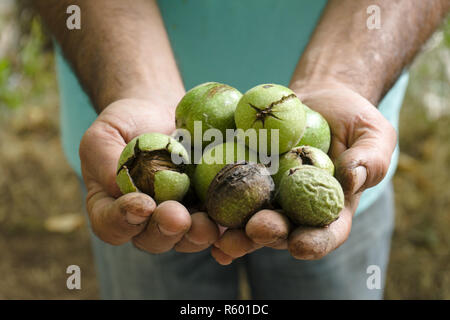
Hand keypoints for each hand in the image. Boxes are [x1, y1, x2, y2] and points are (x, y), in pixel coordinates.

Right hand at [79, 99, 218, 252]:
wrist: (162, 112)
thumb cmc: (126, 123)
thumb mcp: (105, 134)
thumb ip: (105, 161)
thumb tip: (120, 188)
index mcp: (111, 208)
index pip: (111, 225)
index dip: (124, 220)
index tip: (142, 204)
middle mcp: (144, 222)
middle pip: (151, 239)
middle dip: (165, 230)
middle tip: (177, 217)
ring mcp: (178, 218)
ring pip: (185, 238)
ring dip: (195, 235)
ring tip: (204, 223)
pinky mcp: (206, 209)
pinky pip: (216, 227)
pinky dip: (223, 230)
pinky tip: (230, 226)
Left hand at [211, 82, 396, 263]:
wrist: (320, 99)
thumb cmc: (352, 119)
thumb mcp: (373, 134)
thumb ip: (369, 159)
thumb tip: (353, 178)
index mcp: (331, 207)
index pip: (327, 232)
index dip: (315, 242)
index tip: (301, 246)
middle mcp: (297, 208)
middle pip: (283, 230)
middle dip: (269, 234)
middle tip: (256, 229)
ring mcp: (270, 193)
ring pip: (251, 217)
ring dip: (236, 229)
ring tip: (221, 233)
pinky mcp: (246, 175)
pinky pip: (230, 189)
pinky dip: (216, 200)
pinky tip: (202, 210)